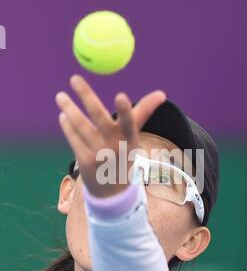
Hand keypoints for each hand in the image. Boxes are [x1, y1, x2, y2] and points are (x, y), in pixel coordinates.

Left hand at [55, 75, 165, 197]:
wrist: (113, 192)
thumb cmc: (124, 156)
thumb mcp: (134, 137)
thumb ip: (143, 112)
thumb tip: (162, 93)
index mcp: (130, 139)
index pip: (130, 123)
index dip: (126, 110)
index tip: (120, 95)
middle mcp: (115, 146)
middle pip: (99, 116)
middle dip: (86, 95)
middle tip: (74, 78)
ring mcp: (99, 154)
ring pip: (81, 125)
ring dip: (69, 108)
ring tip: (60, 96)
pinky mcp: (84, 161)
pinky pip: (73, 138)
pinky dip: (67, 125)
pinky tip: (64, 116)